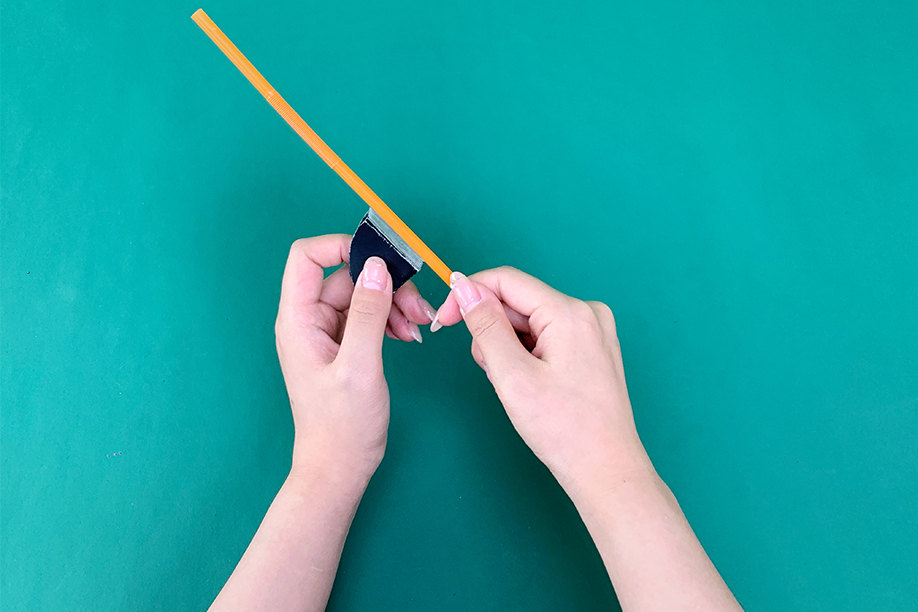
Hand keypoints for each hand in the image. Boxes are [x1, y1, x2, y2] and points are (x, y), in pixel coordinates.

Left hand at [274, 235, 435, 483]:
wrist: (339, 467)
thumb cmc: (341, 425)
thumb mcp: (360, 366)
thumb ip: (368, 313)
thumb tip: (377, 266)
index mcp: (299, 320)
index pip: (307, 257)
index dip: (341, 246)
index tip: (381, 258)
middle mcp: (309, 320)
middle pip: (347, 275)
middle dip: (385, 283)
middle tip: (417, 306)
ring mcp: (326, 332)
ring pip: (363, 294)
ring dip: (394, 303)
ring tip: (417, 326)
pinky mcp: (344, 345)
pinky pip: (368, 315)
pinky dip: (391, 319)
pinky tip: (408, 336)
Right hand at [432, 267, 651, 493]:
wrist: (605, 470)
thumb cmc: (563, 430)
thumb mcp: (512, 376)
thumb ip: (485, 326)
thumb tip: (464, 287)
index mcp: (570, 313)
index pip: (506, 280)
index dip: (468, 296)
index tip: (444, 323)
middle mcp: (587, 312)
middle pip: (518, 301)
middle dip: (492, 331)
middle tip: (491, 373)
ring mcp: (594, 329)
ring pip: (529, 320)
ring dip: (508, 346)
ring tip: (515, 385)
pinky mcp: (593, 347)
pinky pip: (546, 334)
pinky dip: (527, 354)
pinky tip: (531, 384)